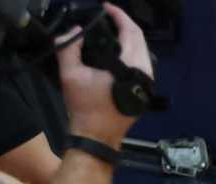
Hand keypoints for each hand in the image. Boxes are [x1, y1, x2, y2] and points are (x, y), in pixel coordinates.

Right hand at [56, 3, 151, 146]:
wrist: (96, 138)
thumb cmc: (85, 108)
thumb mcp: (70, 75)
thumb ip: (69, 47)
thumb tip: (72, 30)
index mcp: (132, 66)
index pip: (131, 32)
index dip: (119, 15)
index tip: (106, 7)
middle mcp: (145, 73)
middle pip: (139, 39)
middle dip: (125, 24)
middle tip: (108, 16)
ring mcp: (147, 83)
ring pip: (143, 52)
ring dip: (129, 38)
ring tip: (111, 30)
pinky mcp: (144, 91)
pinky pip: (141, 63)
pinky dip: (131, 52)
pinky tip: (117, 50)